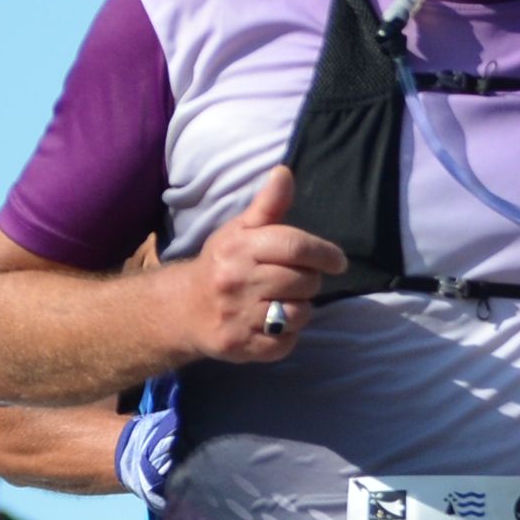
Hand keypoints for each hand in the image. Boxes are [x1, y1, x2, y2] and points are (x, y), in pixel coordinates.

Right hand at [170, 166, 342, 360]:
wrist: (183, 308)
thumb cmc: (223, 264)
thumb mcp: (241, 231)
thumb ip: (268, 206)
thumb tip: (284, 172)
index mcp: (239, 248)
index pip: (295, 247)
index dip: (325, 254)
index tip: (337, 261)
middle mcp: (235, 281)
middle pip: (304, 282)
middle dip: (309, 281)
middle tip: (296, 280)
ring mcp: (237, 316)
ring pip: (298, 313)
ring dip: (299, 309)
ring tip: (281, 301)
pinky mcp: (240, 346)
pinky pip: (286, 343)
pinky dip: (287, 336)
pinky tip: (271, 324)